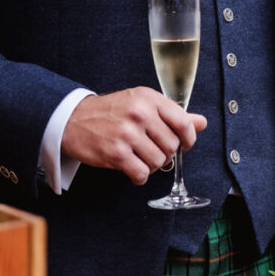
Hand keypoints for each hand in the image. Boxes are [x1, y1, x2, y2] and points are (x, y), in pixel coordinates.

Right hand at [61, 87, 206, 184]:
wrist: (72, 119)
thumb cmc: (111, 112)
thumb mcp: (142, 104)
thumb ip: (173, 114)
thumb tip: (201, 123)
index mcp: (148, 99)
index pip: (183, 122)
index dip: (189, 138)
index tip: (184, 144)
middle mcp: (139, 114)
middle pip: (172, 146)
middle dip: (165, 153)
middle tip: (151, 149)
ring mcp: (127, 134)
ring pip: (159, 161)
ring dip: (151, 165)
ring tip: (139, 157)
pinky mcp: (116, 153)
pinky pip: (142, 173)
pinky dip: (139, 175)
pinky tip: (131, 168)